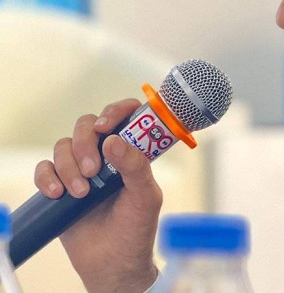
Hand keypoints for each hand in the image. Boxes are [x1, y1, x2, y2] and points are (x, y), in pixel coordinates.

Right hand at [34, 99, 161, 292]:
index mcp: (133, 151)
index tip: (106, 125)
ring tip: (82, 193)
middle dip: (86, 143)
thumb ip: (136, 166)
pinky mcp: (60, 185)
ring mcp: (82, 168)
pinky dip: (47, 177)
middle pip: (87, 125)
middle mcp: (106, 154)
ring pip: (64, 144)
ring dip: (69, 165)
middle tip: (93, 170)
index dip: (115, 111)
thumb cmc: (136, 228)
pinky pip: (44, 167)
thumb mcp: (146, 197)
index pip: (125, 115)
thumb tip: (114, 140)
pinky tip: (57, 193)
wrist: (113, 264)